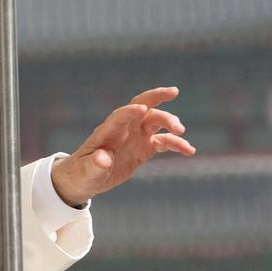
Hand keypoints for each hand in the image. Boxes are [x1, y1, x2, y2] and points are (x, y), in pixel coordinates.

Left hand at [51, 87, 194, 205]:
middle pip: (143, 106)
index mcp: (107, 131)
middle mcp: (124, 129)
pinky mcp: (144, 148)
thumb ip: (94, 164)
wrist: (87, 178)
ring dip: (170, 123)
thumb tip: (103, 158)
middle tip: (174, 92)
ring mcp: (136, 137)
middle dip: (157, 96)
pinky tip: (189, 150)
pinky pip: (164, 142)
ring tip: (181, 133)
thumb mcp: (85, 171)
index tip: (141, 109)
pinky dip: (176, 144)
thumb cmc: (82, 172)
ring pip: (156, 122)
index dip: (130, 111)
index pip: (120, 116)